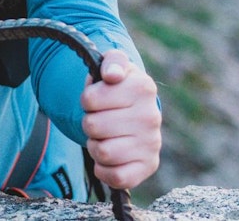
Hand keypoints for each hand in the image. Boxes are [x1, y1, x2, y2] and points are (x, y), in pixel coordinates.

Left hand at [80, 49, 161, 189]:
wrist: (136, 110)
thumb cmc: (118, 87)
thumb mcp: (114, 64)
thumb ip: (112, 61)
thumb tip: (112, 75)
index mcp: (142, 87)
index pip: (89, 99)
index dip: (86, 100)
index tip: (96, 98)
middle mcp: (151, 116)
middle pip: (92, 126)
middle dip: (89, 123)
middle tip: (100, 119)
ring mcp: (152, 143)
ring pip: (102, 152)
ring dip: (95, 145)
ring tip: (104, 136)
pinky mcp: (148, 166)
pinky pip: (116, 177)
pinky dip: (104, 169)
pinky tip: (109, 157)